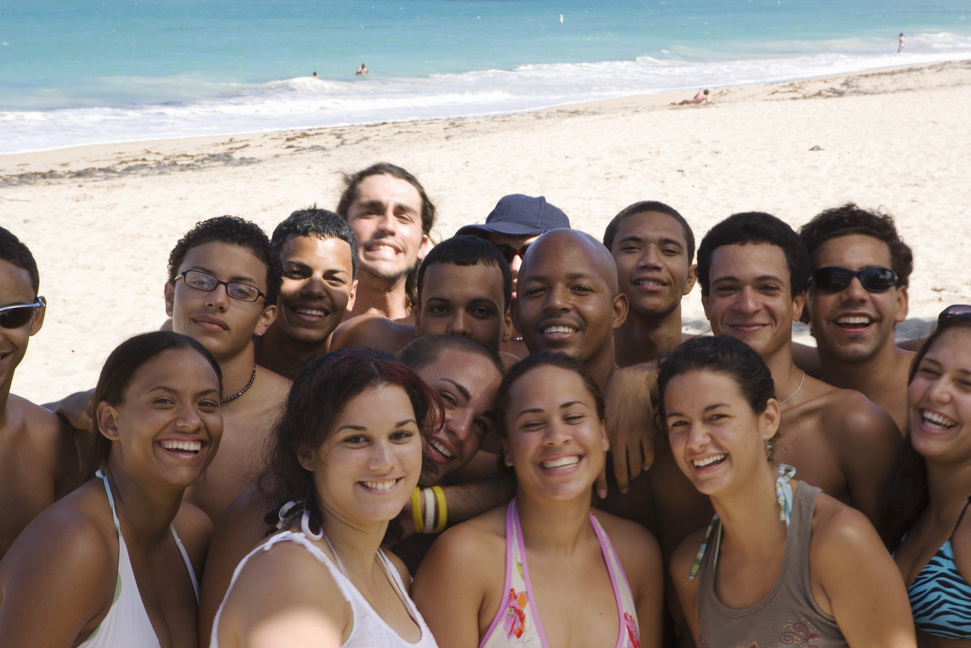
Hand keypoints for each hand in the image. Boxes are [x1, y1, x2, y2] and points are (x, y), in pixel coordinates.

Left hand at [597, 367, 656, 496]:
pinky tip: (644, 465)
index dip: (602, 482)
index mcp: (605, 434)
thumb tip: (602, 452)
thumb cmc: (613, 398)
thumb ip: (602, 434)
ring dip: (634, 472)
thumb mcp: (603, 415)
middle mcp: (619, 437)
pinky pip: (648, 453)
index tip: (603, 495)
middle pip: (621, 467)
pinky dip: (647, 462)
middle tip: (623, 490)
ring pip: (636, 463)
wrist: (632, 383)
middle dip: (621, 482)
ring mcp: (634, 434)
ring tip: (632, 476)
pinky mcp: (647, 430)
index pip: (601, 464)